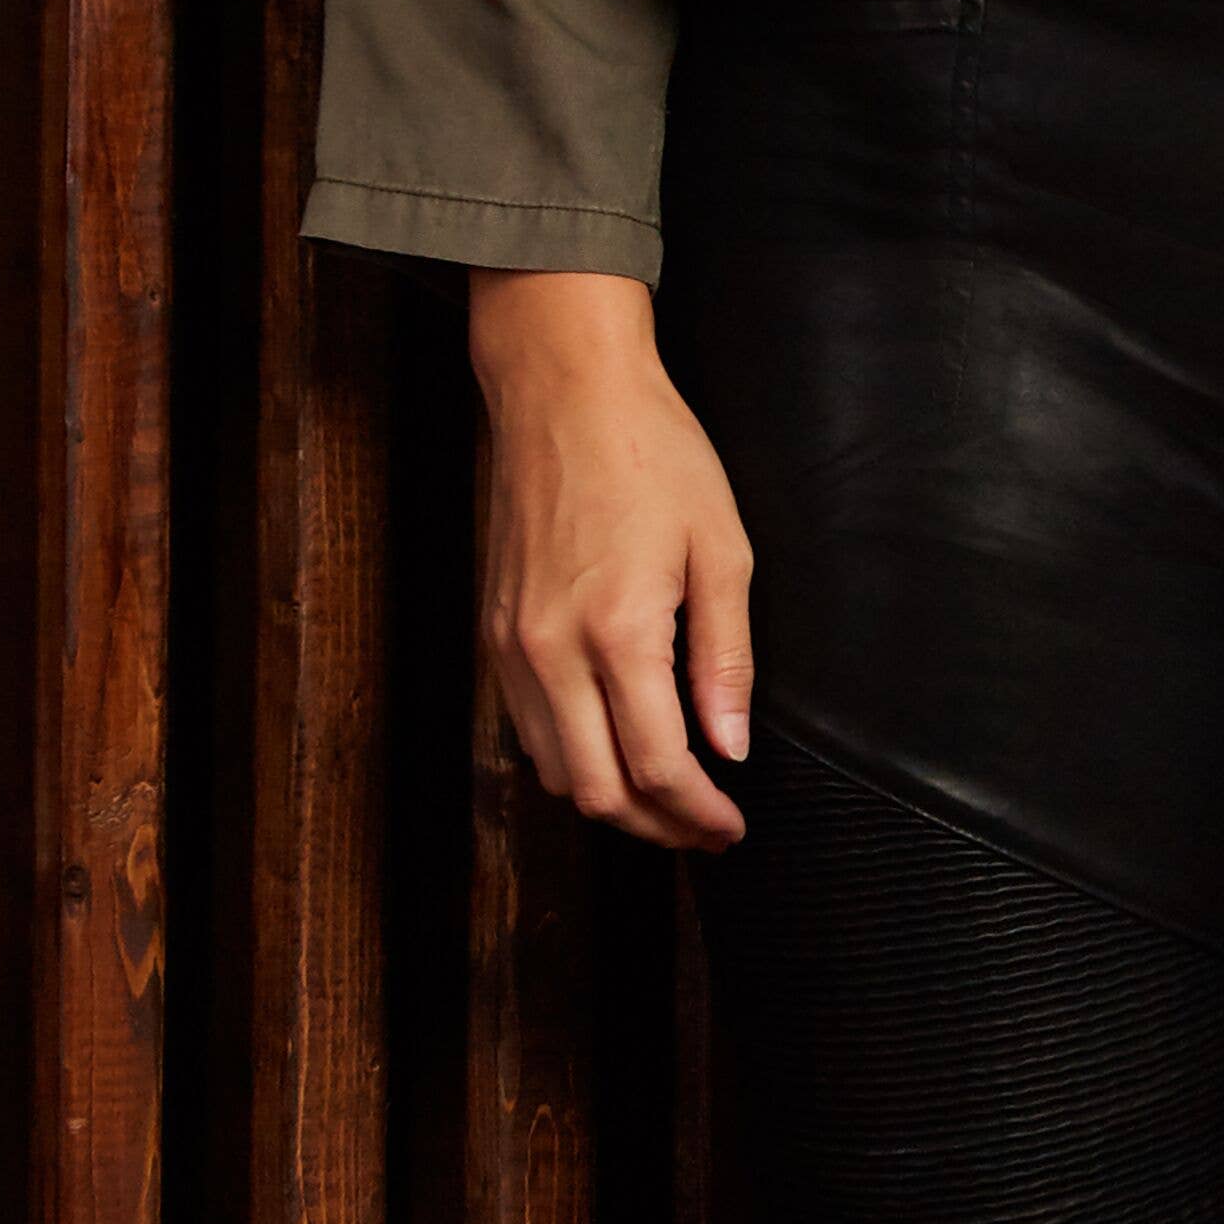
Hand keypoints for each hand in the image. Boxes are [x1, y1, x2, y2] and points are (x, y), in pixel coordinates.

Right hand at [466, 267, 753, 849]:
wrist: (563, 393)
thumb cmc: (653, 455)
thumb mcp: (721, 548)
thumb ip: (726, 658)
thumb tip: (729, 748)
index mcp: (618, 631)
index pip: (657, 767)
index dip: (698, 814)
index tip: (731, 827)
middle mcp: (551, 650)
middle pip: (596, 792)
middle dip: (656, 827)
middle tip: (704, 829)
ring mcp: (512, 644)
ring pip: (553, 771)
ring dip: (611, 799)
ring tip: (668, 796)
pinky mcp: (492, 632)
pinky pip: (526, 728)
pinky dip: (572, 757)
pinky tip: (616, 745)